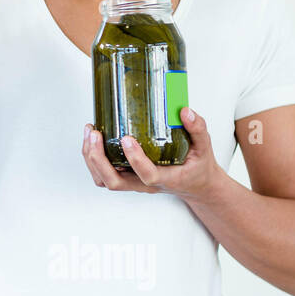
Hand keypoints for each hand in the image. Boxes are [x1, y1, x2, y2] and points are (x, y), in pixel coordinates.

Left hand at [81, 107, 221, 200]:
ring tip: (90, 132)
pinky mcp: (127, 177)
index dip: (135, 159)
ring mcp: (134, 183)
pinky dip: (93, 159)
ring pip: (104, 180)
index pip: (147, 175)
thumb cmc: (197, 166)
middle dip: (99, 159)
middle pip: (114, 182)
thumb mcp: (204, 147)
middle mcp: (145, 184)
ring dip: (92, 159)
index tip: (127, 138)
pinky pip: (103, 175)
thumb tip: (185, 111)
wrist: (195, 184)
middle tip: (95, 134)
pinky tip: (93, 139)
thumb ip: (198, 129)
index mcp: (166, 178)